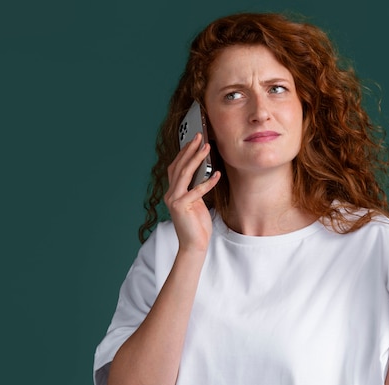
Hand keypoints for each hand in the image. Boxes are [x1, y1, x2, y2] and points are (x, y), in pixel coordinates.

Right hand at [164, 133, 220, 252]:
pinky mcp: (181, 207)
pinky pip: (196, 191)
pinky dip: (207, 182)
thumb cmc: (197, 225)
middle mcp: (170, 194)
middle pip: (179, 166)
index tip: (194, 140)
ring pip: (185, 174)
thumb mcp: (197, 202)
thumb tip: (204, 171)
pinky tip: (217, 175)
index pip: (176, 167)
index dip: (184, 152)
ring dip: (197, 159)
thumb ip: (195, 188)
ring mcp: (174, 200)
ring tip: (207, 148)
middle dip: (190, 150)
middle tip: (199, 136)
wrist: (194, 245)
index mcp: (173, 192)